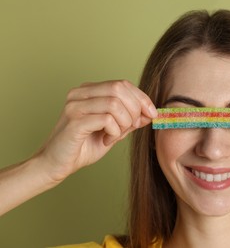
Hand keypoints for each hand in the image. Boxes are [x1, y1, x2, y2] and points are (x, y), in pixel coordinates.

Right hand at [36, 80, 156, 182]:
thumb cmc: (83, 147)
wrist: (56, 165)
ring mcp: (75, 106)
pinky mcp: (74, 121)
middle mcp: (80, 93)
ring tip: (116, 135)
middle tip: (133, 127)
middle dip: (135, 109)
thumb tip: (150, 113)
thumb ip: (129, 120)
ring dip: (124, 123)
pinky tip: (107, 140)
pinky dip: (114, 132)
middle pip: (119, 88)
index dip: (142, 98)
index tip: (152, 114)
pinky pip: (107, 119)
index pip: (122, 84)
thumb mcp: (113, 130)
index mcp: (89, 91)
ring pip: (115, 104)